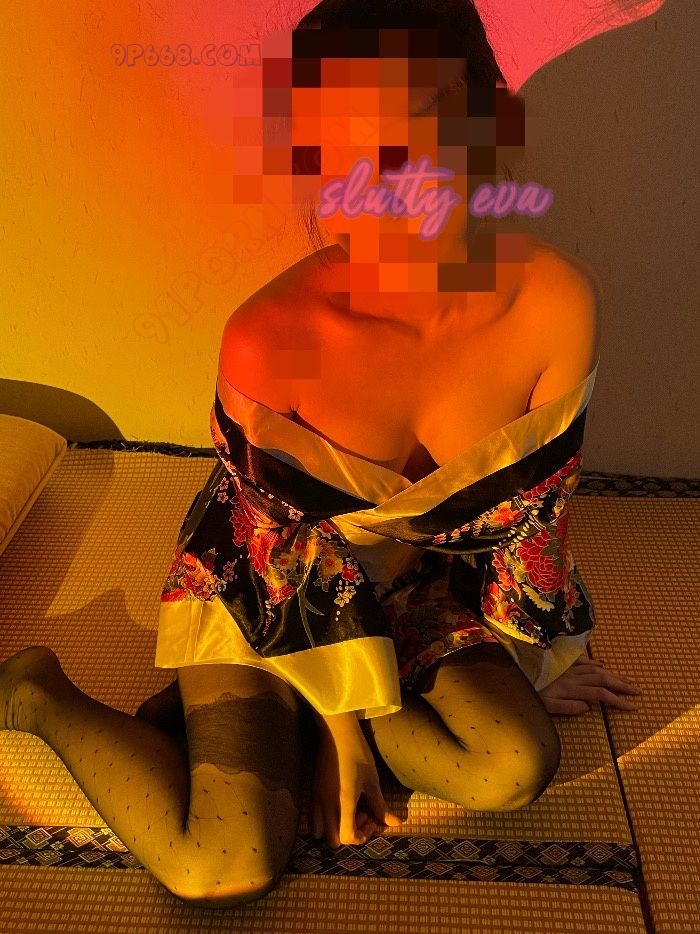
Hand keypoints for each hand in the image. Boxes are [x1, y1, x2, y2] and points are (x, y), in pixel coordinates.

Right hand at [311, 720, 402, 848]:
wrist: (337, 733)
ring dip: (334, 829)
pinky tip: (338, 803)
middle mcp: (326, 804)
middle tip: (362, 816)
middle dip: (348, 834)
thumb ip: (381, 805)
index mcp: (344, 802)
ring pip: (318, 831)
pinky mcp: (312, 790)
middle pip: (332, 840)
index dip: (360, 837)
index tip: (371, 820)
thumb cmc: (358, 753)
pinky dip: (324, 820)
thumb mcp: (372, 780)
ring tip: (348, 811)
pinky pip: (313, 817)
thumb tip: (395, 823)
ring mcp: (317, 798)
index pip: (346, 837)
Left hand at [538, 653, 641, 715]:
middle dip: (622, 685)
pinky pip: (581, 660)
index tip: (633, 707)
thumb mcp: (546, 706)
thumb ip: (567, 707)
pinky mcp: (561, 662)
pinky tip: (602, 664)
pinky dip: (594, 662)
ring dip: (613, 674)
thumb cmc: (530, 693)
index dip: (618, 701)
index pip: (600, 694)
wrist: (516, 672)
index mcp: (571, 688)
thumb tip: (589, 707)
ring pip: (595, 669)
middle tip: (638, 690)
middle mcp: (572, 676)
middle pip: (603, 679)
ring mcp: (568, 668)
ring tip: (627, 679)